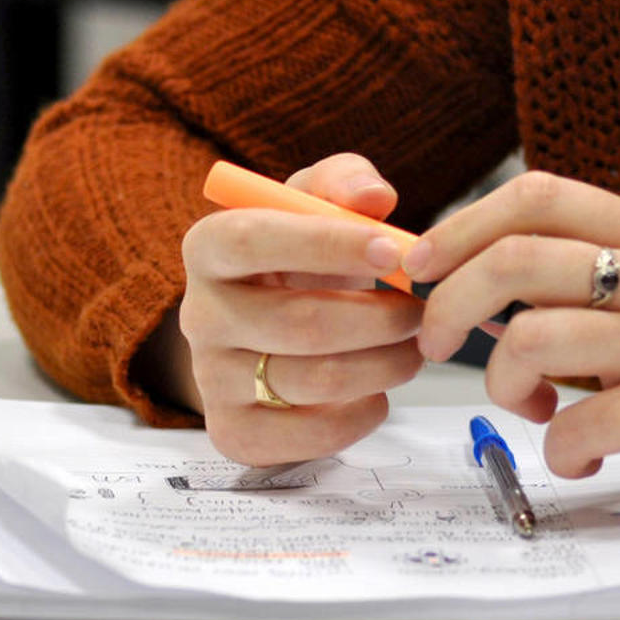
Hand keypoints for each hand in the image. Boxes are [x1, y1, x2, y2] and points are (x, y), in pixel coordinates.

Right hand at [177, 154, 424, 464]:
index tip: (394, 249)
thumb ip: (343, 184)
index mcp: (209, 248)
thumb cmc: (298, 263)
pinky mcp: (234, 432)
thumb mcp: (314, 207)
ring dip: (385, 365)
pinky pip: (311, 435)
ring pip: (316, 380)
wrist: (262, 335)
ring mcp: (211, 379)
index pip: (253, 240)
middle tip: (420, 314)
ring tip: (411, 350)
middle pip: (300, 322)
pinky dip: (361, 414)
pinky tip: (375, 392)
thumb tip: (373, 197)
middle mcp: (199, 315)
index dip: (329, 244)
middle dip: (381, 319)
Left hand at [406, 171, 619, 531]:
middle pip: (515, 259)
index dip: (462, 225)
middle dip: (449, 306)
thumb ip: (583, 283)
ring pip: (532, 338)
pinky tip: (582, 455)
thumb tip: (470, 288)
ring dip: (501, 387)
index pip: (538, 195)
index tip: (420, 266)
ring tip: (531, 412)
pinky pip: (575, 421)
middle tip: (437, 345)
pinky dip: (557, 449)